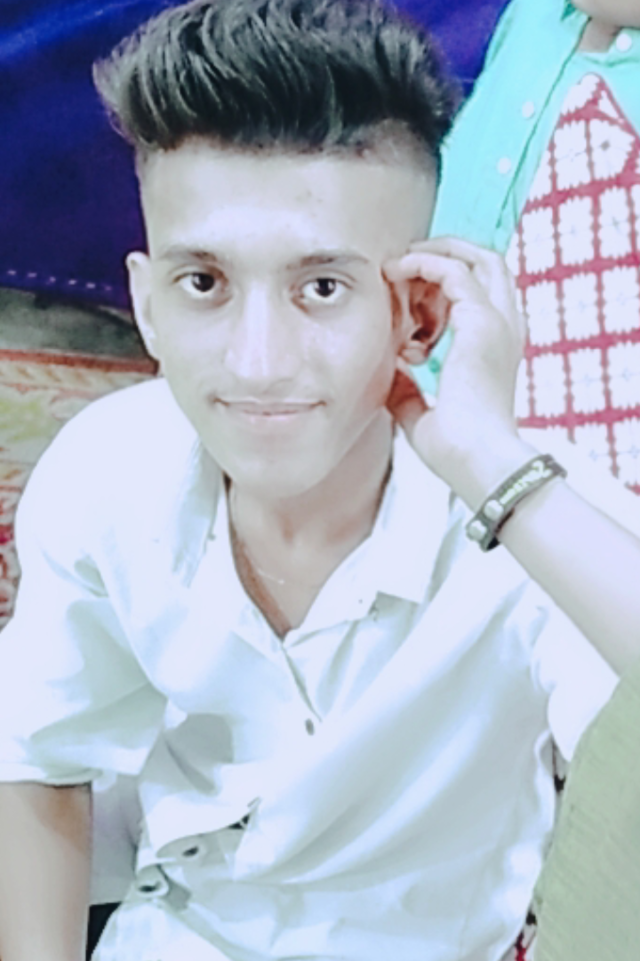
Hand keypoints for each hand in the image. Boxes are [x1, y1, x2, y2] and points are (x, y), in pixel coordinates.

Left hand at [384, 237, 535, 506]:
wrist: (476, 460)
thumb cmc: (457, 449)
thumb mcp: (422, 414)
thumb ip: (408, 392)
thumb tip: (388, 373)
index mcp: (496, 350)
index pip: (481, 297)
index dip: (444, 289)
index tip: (406, 301)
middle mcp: (504, 330)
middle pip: (488, 267)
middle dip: (448, 255)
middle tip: (407, 261)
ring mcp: (497, 323)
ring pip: (476, 259)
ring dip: (434, 254)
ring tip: (396, 263)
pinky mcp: (480, 321)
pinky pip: (453, 271)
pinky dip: (424, 263)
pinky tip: (396, 270)